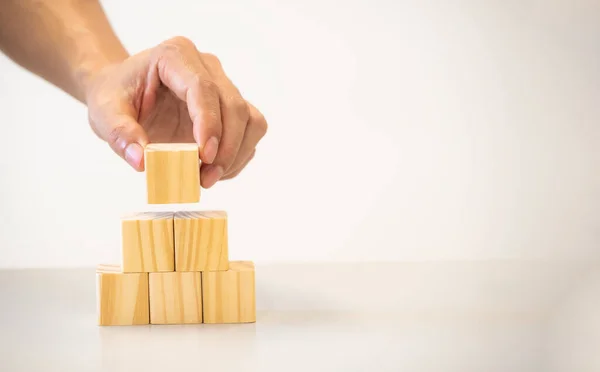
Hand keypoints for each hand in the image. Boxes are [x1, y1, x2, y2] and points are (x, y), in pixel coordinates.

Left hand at [85, 36, 267, 187]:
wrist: (124, 92)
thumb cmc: (116, 95)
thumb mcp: (104, 112)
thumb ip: (120, 134)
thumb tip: (142, 161)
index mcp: (175, 56)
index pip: (203, 88)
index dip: (209, 123)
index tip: (204, 156)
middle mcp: (206, 66)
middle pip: (234, 106)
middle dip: (226, 147)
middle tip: (205, 178)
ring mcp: (222, 85)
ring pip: (250, 119)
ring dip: (237, 153)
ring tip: (209, 177)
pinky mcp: (230, 107)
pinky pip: (250, 130)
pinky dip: (239, 155)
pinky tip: (215, 170)